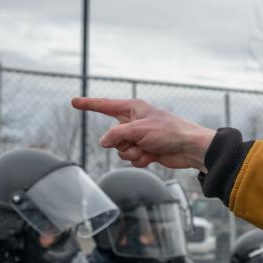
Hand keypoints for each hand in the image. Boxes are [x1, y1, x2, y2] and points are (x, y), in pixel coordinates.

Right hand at [70, 98, 216, 170]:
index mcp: (133, 109)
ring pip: (121, 150)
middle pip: (112, 136)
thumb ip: (117, 135)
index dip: (89, 104)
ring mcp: (139, 137)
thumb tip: (103, 142)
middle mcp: (134, 122)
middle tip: (139, 141)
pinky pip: (132, 159)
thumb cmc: (168, 131)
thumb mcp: (139, 129)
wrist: (189, 148)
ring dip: (132, 153)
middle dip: (122, 143)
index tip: (73, 102)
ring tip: (148, 149)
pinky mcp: (145, 150)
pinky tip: (153, 156)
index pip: (105, 105)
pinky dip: (141, 160)